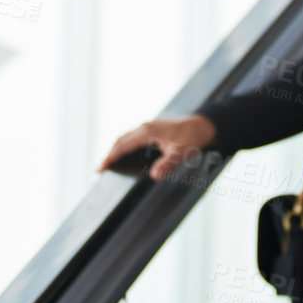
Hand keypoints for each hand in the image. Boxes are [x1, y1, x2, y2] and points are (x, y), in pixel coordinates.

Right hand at [96, 115, 216, 179]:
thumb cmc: (192, 139)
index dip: (111, 157)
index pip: (123, 145)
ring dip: (116, 149)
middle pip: (120, 140)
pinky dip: (124, 146)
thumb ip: (168, 165)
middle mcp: (145, 127)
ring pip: (125, 137)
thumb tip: (154, 176)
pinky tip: (125, 154)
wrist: (202, 125)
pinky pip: (132, 137)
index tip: (100, 168)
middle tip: (99, 170)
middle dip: (109, 154)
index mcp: (148, 132)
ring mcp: (148, 126)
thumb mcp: (181, 154)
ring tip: (109, 163)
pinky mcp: (151, 129)